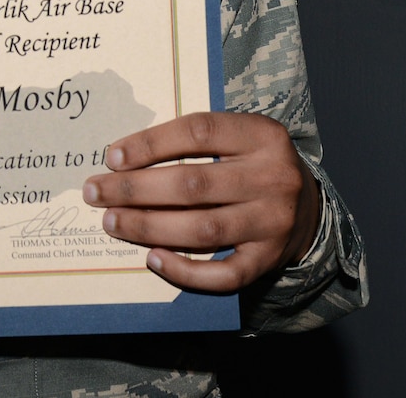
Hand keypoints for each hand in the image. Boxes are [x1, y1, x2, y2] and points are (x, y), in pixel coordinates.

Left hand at [82, 111, 320, 292]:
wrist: (308, 208)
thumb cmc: (253, 165)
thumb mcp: (237, 137)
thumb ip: (193, 141)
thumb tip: (123, 159)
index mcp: (262, 135)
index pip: (198, 132)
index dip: (150, 143)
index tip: (111, 157)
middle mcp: (273, 178)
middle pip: (193, 184)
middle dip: (135, 190)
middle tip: (96, 192)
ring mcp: (273, 222)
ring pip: (202, 229)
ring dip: (149, 227)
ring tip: (112, 222)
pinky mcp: (269, 259)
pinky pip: (223, 273)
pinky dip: (185, 270)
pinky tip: (153, 258)